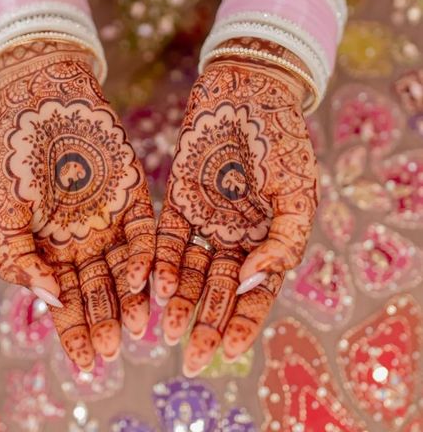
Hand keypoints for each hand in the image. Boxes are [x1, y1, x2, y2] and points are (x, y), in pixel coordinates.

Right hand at [0, 39, 154, 368]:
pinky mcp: (135, 197)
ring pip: (124, 269)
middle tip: (115, 349)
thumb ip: (20, 259)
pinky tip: (143, 280)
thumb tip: (48, 299)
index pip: (65, 301)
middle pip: (98, 291)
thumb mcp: (4, 213)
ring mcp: (112, 221)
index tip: (87, 363)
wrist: (44, 103)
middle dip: (105, 321)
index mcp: (52, 250)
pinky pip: (144, 234)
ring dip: (130, 298)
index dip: (74, 332)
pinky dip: (143, 257)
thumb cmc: (16, 157)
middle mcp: (85, 241)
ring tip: (136, 327)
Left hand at [153, 57, 317, 375]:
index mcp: (268, 237)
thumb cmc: (280, 139)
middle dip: (206, 322)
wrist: (246, 90)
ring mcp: (205, 218)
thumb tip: (254, 284)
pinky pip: (166, 237)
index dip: (244, 321)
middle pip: (218, 288)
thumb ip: (283, 241)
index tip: (227, 350)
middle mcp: (234, 234)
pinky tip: (150, 285)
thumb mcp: (298, 192)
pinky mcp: (178, 198)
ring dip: (178, 298)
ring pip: (188, 268)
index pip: (257, 291)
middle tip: (190, 357)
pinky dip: (158, 261)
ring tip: (165, 329)